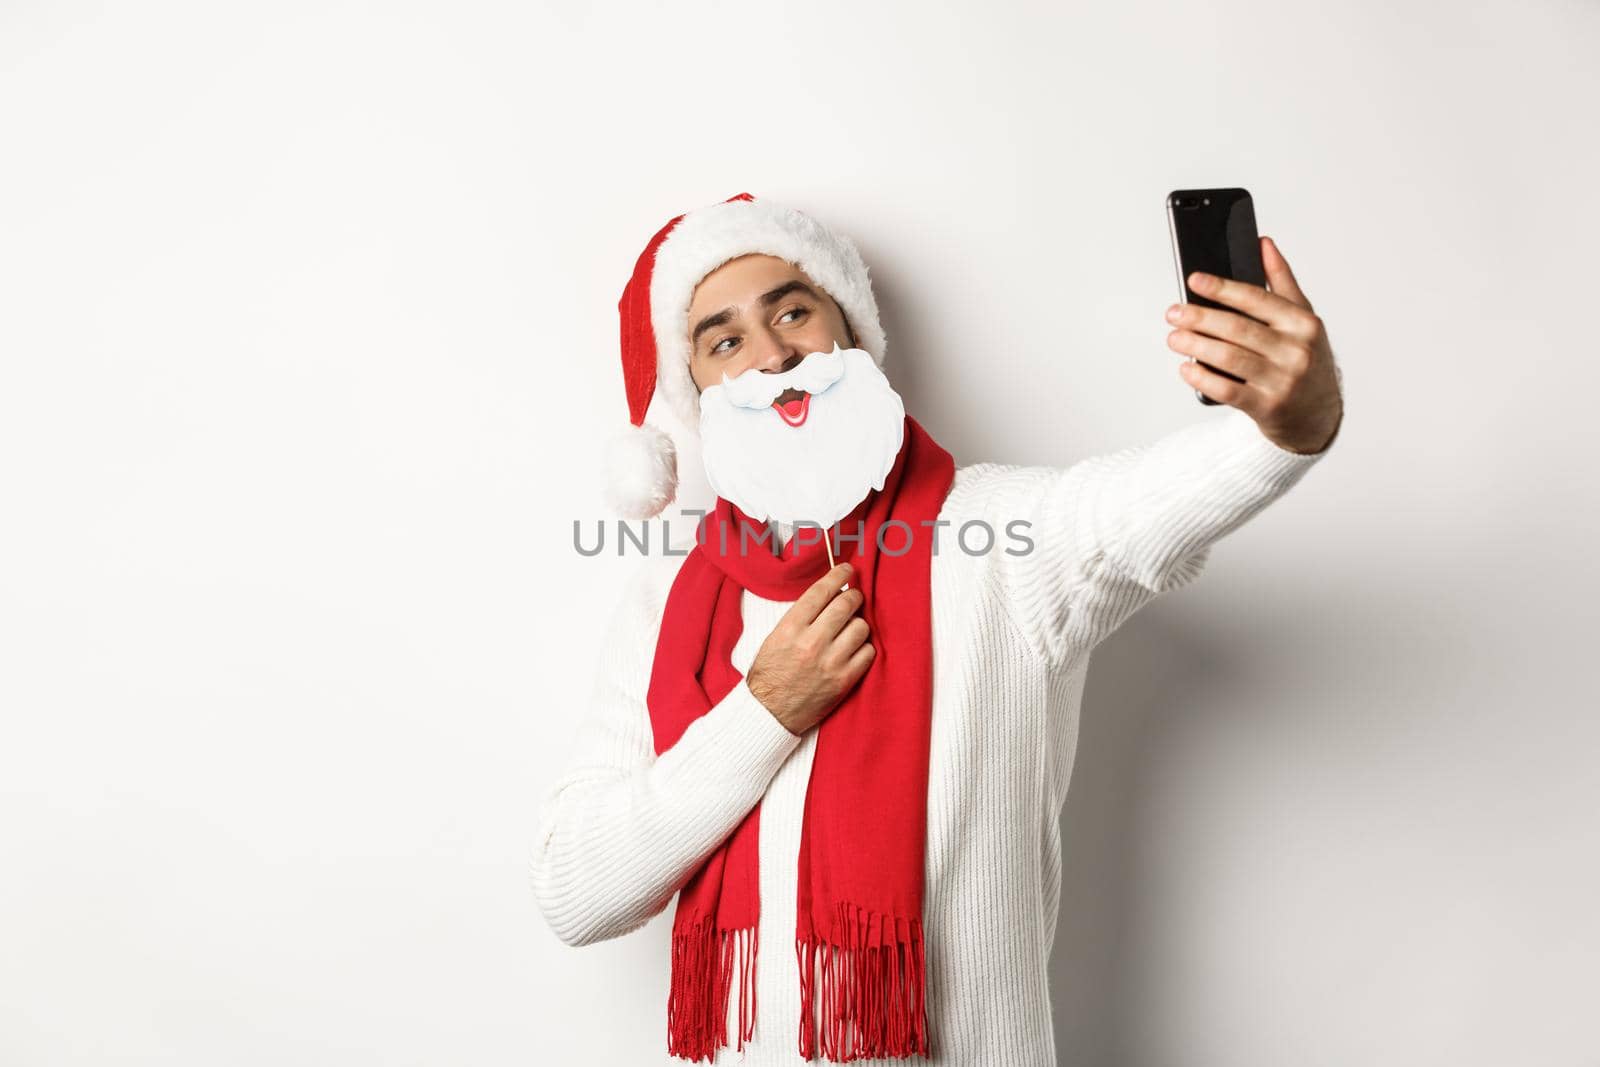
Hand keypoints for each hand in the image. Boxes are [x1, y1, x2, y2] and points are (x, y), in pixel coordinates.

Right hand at [745, 562, 873, 734]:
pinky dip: (864, 647)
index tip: (847, 569)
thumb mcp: (775, 637)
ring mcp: (830, 662)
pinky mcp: (844, 680)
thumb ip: (801, 616)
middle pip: (846, 604)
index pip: (821, 591)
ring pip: (861, 627)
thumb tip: (829, 595)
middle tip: (854, 596)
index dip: (838, 575)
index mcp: (790, 628)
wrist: (770, 712)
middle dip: (854, 595)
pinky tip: (854, 649)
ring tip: (850, 629)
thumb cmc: (771, 673)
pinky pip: (868, 652)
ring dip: (858, 623)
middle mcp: (811, 642)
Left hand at [1165, 236, 1343, 454]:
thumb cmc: (1305, 358)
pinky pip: (1227, 391)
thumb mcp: (1302, 318)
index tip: (1194, 280)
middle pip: (1238, 329)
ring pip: (1230, 358)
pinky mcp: (1267, 407)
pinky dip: (1203, 378)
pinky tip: (1186, 367)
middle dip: (1200, 318)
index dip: (1223, 288)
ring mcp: (1282, 381)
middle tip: (1173, 312)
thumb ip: (1282, 281)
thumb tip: (1263, 243)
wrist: (1317, 413)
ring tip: (1173, 337)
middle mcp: (1296, 351)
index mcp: (1303, 323)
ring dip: (1196, 346)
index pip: (1257, 299)